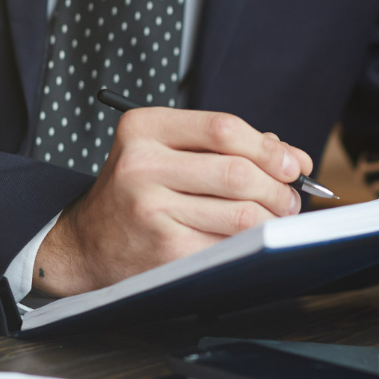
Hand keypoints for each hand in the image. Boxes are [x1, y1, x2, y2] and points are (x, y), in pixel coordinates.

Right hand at [34, 108, 313, 295]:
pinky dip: (249, 243)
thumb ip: (224, 147)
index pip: (223, 128)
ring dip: (272, 218)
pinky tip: (249, 240)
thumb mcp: (165, 152)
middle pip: (238, 172)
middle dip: (279, 188)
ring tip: (276, 218)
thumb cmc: (136, 193)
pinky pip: (228, 245)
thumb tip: (293, 158)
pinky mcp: (163, 250)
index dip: (269, 148)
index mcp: (143, 128)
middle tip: (291, 198)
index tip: (293, 165)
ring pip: (240, 213)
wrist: (85, 243)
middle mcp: (141, 165)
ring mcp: (150, 210)